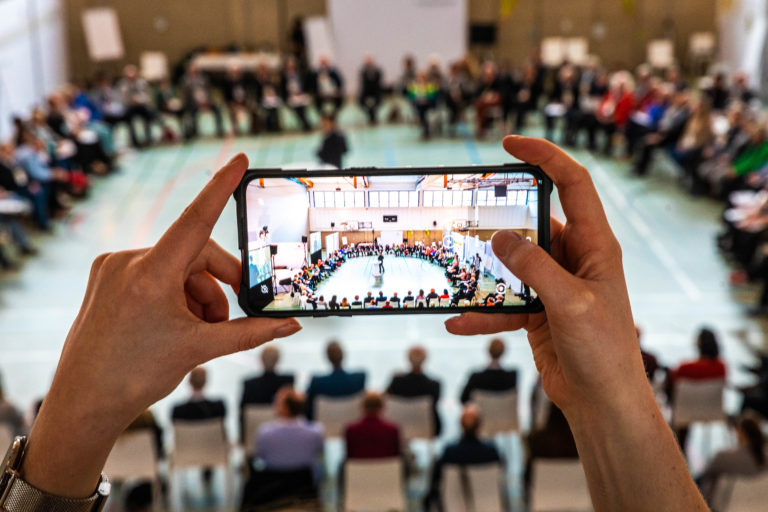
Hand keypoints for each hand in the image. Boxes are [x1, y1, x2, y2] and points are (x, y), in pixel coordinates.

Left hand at [22, 153, 301, 496]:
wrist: (84, 405)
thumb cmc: (136, 376)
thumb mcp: (200, 350)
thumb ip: (250, 332)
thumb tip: (291, 325)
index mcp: (149, 274)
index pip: (195, 220)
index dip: (221, 187)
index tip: (239, 158)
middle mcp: (128, 262)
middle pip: (195, 254)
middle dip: (219, 284)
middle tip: (232, 316)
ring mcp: (114, 269)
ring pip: (178, 267)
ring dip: (199, 295)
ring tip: (200, 330)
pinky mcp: (107, 278)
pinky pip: (157, 274)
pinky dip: (176, 295)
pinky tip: (176, 324)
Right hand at [446, 136, 645, 415]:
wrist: (601, 401)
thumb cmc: (602, 351)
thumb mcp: (569, 303)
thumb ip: (534, 267)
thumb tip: (501, 237)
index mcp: (596, 246)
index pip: (573, 184)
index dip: (545, 156)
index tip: (510, 143)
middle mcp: (575, 259)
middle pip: (534, 222)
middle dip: (501, 218)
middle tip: (468, 210)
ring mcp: (554, 285)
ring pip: (513, 264)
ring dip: (486, 270)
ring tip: (454, 268)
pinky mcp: (538, 311)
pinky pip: (504, 301)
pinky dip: (482, 311)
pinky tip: (457, 322)